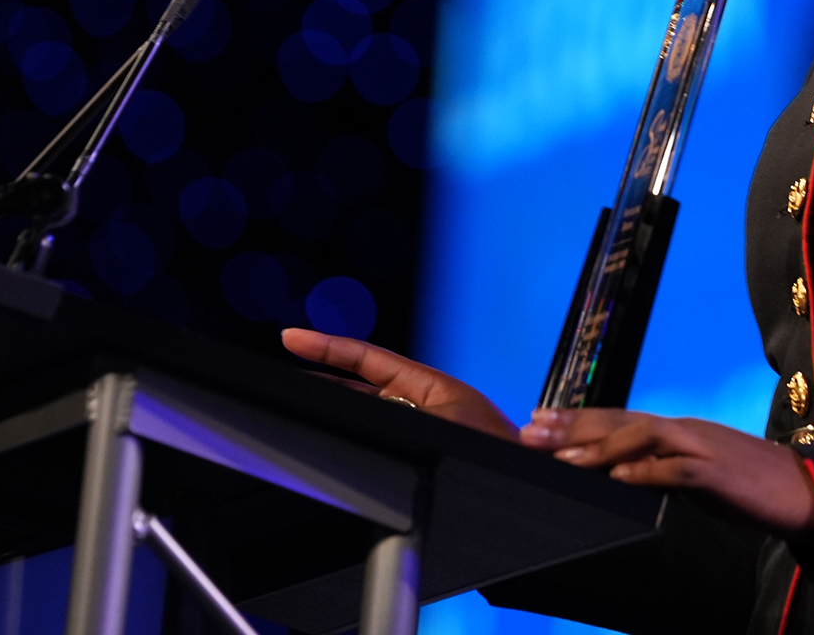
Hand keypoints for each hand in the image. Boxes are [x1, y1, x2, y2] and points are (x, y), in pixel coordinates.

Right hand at [281, 328, 519, 441]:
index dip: (328, 346)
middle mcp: (420, 400)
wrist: (530, 477)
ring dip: (332, 400)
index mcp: (430, 385)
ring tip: (296, 395)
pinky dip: (349, 425)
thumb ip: (410, 413)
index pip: (368, 359)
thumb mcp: (452, 425)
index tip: (292, 336)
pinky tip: (328, 430)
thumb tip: (372, 405)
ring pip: (363, 407)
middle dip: (322, 371)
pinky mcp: (417, 445)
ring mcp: (417, 424)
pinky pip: (375, 430)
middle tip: (284, 365)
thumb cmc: (501, 451)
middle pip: (359, 381)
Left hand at [520, 408, 813, 535]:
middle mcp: (682, 429)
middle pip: (618, 421)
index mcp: (675, 430)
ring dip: (599, 448)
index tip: (536, 420)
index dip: (575, 419)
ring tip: (562, 460)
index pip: (616, 419)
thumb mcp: (695, 475)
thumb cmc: (748, 486)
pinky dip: (647, 472)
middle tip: (528, 432)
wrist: (805, 488)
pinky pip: (678, 469)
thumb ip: (661, 470)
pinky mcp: (718, 471)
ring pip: (641, 437)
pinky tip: (620, 478)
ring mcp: (700, 445)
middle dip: (571, 427)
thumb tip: (622, 478)